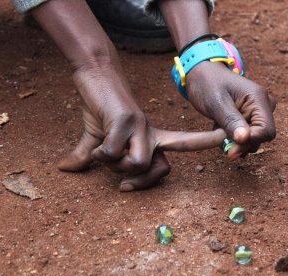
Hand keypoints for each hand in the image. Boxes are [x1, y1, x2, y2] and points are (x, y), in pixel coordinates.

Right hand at [58, 69, 225, 190]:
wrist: (95, 79)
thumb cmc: (101, 111)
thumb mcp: (96, 139)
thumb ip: (90, 157)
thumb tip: (64, 168)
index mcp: (154, 138)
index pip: (188, 142)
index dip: (205, 142)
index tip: (223, 137)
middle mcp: (152, 133)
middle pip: (161, 170)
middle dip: (139, 183)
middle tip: (121, 183)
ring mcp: (140, 126)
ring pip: (139, 163)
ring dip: (116, 166)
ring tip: (104, 153)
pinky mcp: (125, 120)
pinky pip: (113, 153)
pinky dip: (99, 155)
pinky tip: (95, 145)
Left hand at [186, 61, 276, 158]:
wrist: (202, 73)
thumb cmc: (208, 83)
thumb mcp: (216, 103)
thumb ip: (231, 121)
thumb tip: (245, 139)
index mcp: (259, 98)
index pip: (266, 131)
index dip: (250, 142)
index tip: (231, 150)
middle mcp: (263, 105)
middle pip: (261, 137)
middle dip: (241, 144)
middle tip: (221, 145)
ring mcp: (257, 112)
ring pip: (253, 139)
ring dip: (235, 143)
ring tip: (218, 132)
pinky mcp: (249, 118)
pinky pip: (245, 136)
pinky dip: (232, 139)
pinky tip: (220, 130)